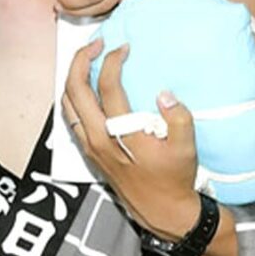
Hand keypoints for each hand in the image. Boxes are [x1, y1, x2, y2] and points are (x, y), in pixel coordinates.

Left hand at [63, 40, 200, 238]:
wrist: (162, 211)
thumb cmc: (175, 179)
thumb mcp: (187, 149)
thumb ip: (179, 118)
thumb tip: (164, 94)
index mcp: (121, 136)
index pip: (108, 88)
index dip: (112, 61)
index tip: (123, 48)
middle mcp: (99, 140)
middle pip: (76, 91)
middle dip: (81, 60)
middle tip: (96, 44)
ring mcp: (90, 147)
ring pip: (67, 104)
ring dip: (73, 77)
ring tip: (87, 59)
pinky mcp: (89, 153)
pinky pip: (70, 118)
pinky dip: (72, 97)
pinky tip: (84, 87)